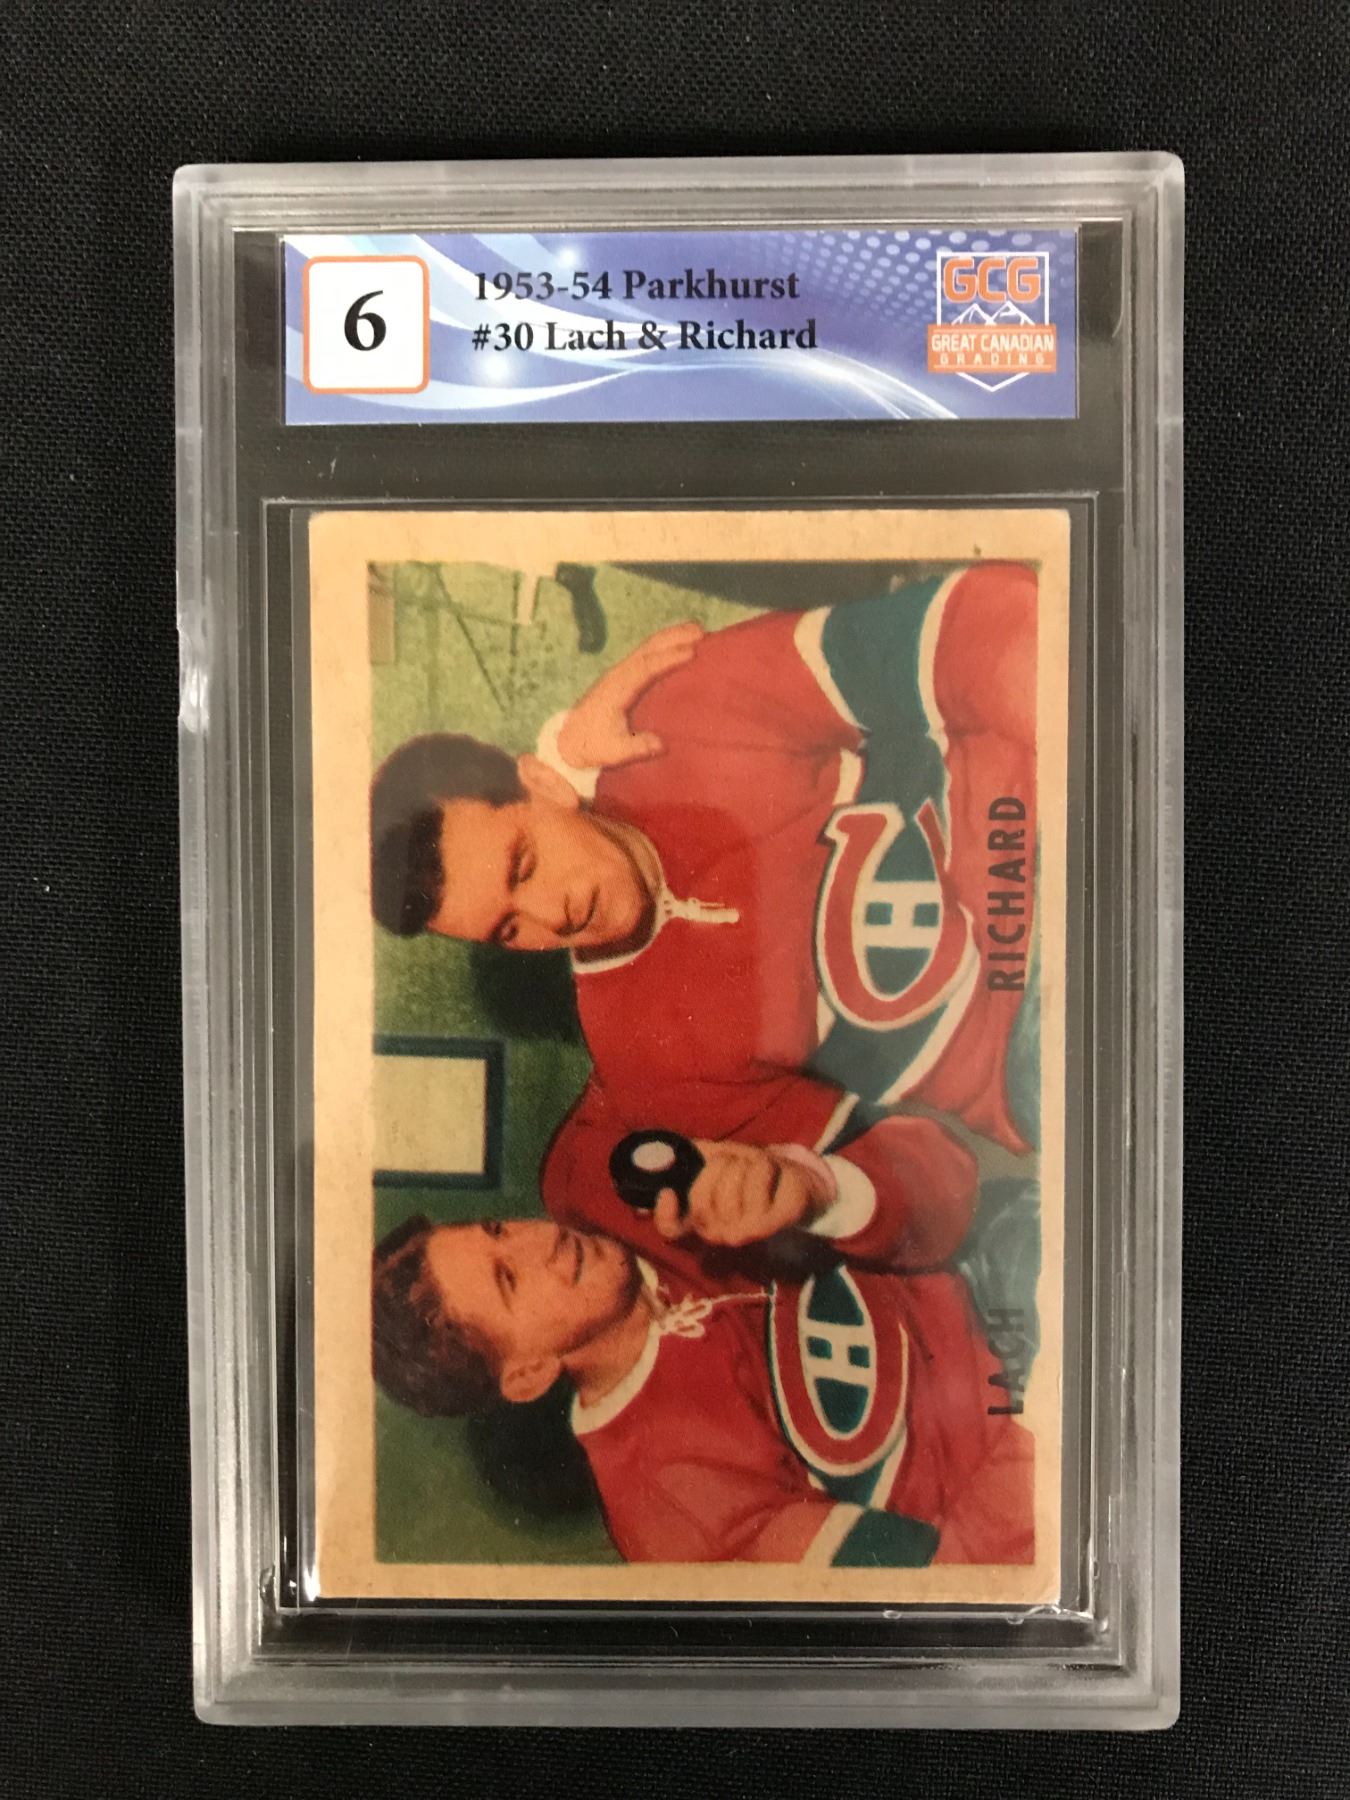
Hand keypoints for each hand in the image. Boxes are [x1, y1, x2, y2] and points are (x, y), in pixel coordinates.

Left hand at [556, 621, 703, 770]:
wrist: (569, 740)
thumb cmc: (592, 745)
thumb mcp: (613, 751)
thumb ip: (636, 747)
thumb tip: (660, 743)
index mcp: (617, 689)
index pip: (645, 668)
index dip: (667, 658)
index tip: (690, 652)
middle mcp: (618, 675)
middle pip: (647, 649)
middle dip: (673, 637)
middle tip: (700, 630)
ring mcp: (619, 673)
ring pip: (646, 648)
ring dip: (670, 636)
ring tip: (696, 629)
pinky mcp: (622, 676)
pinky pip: (645, 654)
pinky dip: (663, 645)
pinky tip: (678, 643)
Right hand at [653, 1140, 833, 1247]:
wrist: (791, 1179)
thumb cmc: (746, 1171)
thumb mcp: (711, 1159)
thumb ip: (681, 1161)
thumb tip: (653, 1161)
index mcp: (699, 1220)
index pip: (671, 1230)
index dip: (664, 1214)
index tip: (669, 1192)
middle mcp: (717, 1233)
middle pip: (701, 1200)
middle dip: (716, 1167)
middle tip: (732, 1163)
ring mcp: (743, 1233)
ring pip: (728, 1188)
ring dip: (741, 1164)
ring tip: (753, 1167)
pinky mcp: (767, 1225)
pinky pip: (755, 1185)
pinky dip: (762, 1166)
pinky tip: (768, 1170)